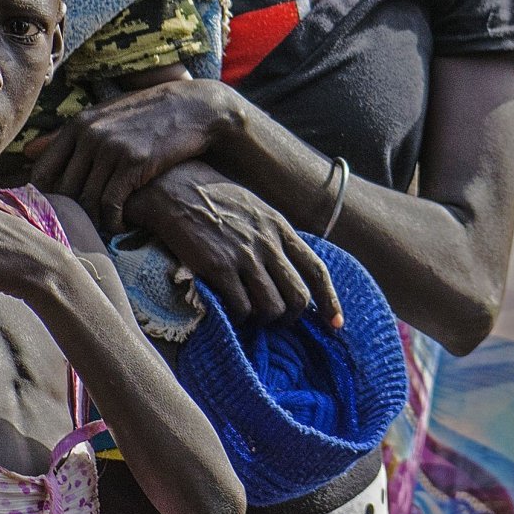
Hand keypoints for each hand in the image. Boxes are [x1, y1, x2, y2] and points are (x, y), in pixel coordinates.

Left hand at [35, 78, 238, 229]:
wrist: (194, 108)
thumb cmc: (147, 116)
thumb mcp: (106, 117)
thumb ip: (67, 136)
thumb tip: (27, 151)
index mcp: (79, 124)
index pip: (42, 172)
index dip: (47, 197)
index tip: (61, 210)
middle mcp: (90, 135)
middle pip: (64, 190)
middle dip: (73, 213)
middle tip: (85, 224)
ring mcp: (111, 148)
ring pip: (86, 201)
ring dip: (95, 221)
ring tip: (105, 226)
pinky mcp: (134, 163)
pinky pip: (110, 204)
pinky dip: (114, 221)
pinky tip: (122, 224)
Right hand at [124, 161, 342, 326]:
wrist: (177, 189)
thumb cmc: (217, 200)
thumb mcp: (258, 210)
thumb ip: (275, 237)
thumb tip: (289, 267)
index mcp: (281, 228)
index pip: (317, 270)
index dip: (330, 301)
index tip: (335, 324)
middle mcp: (268, 244)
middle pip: (299, 296)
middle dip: (294, 317)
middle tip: (280, 321)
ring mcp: (244, 257)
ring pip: (273, 308)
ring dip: (266, 321)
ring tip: (254, 318)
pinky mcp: (218, 268)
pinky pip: (241, 308)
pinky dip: (241, 319)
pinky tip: (233, 313)